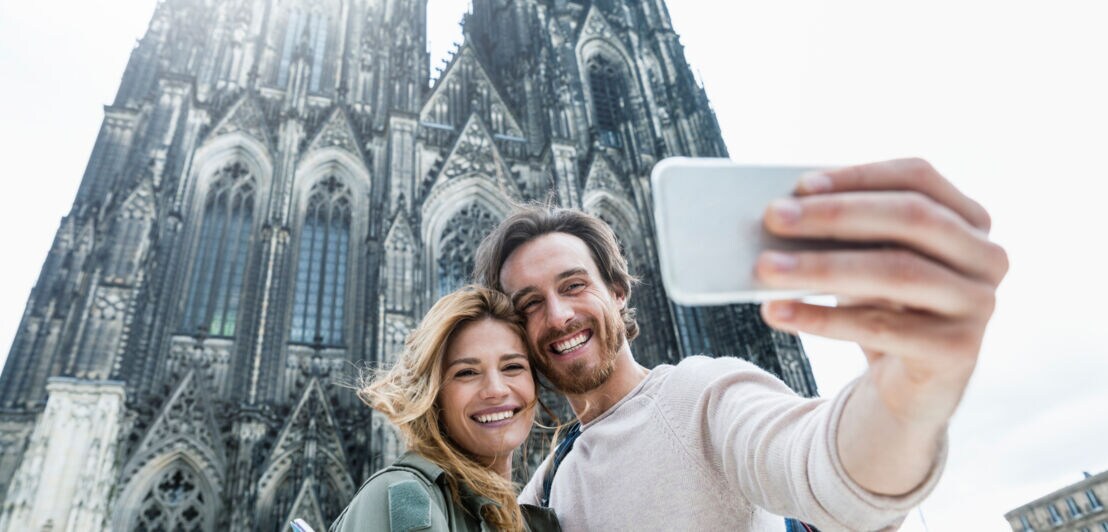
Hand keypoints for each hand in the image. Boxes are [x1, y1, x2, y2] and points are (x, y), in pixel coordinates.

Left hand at [756, 158, 1008, 426]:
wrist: (910, 384)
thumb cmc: (885, 305)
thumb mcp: (870, 259)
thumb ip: (846, 230)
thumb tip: (784, 210)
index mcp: (969, 218)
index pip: (917, 178)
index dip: (859, 176)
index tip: (800, 185)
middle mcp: (986, 256)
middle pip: (911, 219)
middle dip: (836, 215)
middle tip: (773, 217)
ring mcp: (978, 304)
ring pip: (895, 273)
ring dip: (821, 267)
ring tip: (765, 268)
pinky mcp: (958, 350)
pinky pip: (882, 328)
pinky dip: (823, 319)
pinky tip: (779, 312)